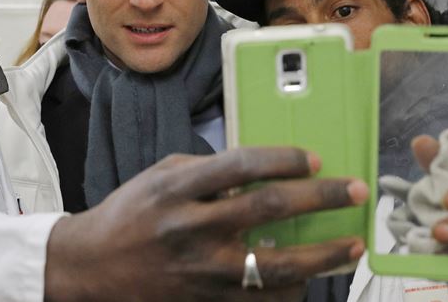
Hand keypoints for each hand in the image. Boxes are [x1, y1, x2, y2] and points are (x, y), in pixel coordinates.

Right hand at [44, 148, 368, 301]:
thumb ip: (208, 171)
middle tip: (355, 192)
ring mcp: (200, 272)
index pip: (242, 166)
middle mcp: (191, 229)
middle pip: (268, 210)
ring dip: (322, 256)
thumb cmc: (130, 215)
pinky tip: (311, 277)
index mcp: (178, 189)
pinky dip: (292, 289)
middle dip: (320, 199)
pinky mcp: (205, 301)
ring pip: (274, 266)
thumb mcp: (161, 176)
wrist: (92, 269)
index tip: (316, 159)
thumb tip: (261, 170)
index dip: (284, 160)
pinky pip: (260, 299)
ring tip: (353, 246)